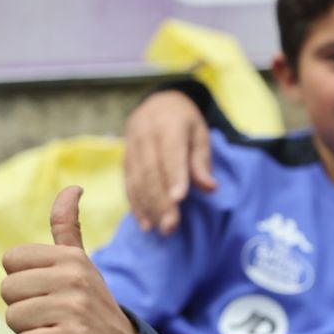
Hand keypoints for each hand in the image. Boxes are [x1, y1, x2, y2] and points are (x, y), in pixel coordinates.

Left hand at [0, 188, 138, 333]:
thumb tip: (72, 187)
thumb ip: (68, 227)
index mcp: (70, 257)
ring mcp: (75, 308)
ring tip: (56, 329)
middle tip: (50, 314)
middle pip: (7, 290)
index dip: (21, 280)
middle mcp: (74, 277)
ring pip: (14, 318)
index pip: (10, 260)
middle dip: (22, 308)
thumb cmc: (91, 305)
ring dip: (29, 330)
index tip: (45, 290)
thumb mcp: (81, 263)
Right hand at [122, 89, 213, 234]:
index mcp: (168, 125)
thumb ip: (201, 161)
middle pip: (151, 173)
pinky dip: (136, 206)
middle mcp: (145, 136)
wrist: (155, 105)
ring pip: (137, 182)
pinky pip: (128, 186)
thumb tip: (209, 188)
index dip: (174, 177)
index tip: (179, 200)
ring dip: (148, 208)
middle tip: (171, 226)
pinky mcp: (124, 162)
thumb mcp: (199, 133)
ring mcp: (131, 149)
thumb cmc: (184, 122)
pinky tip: (145, 223)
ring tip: (161, 229)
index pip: (170, 154)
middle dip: (160, 202)